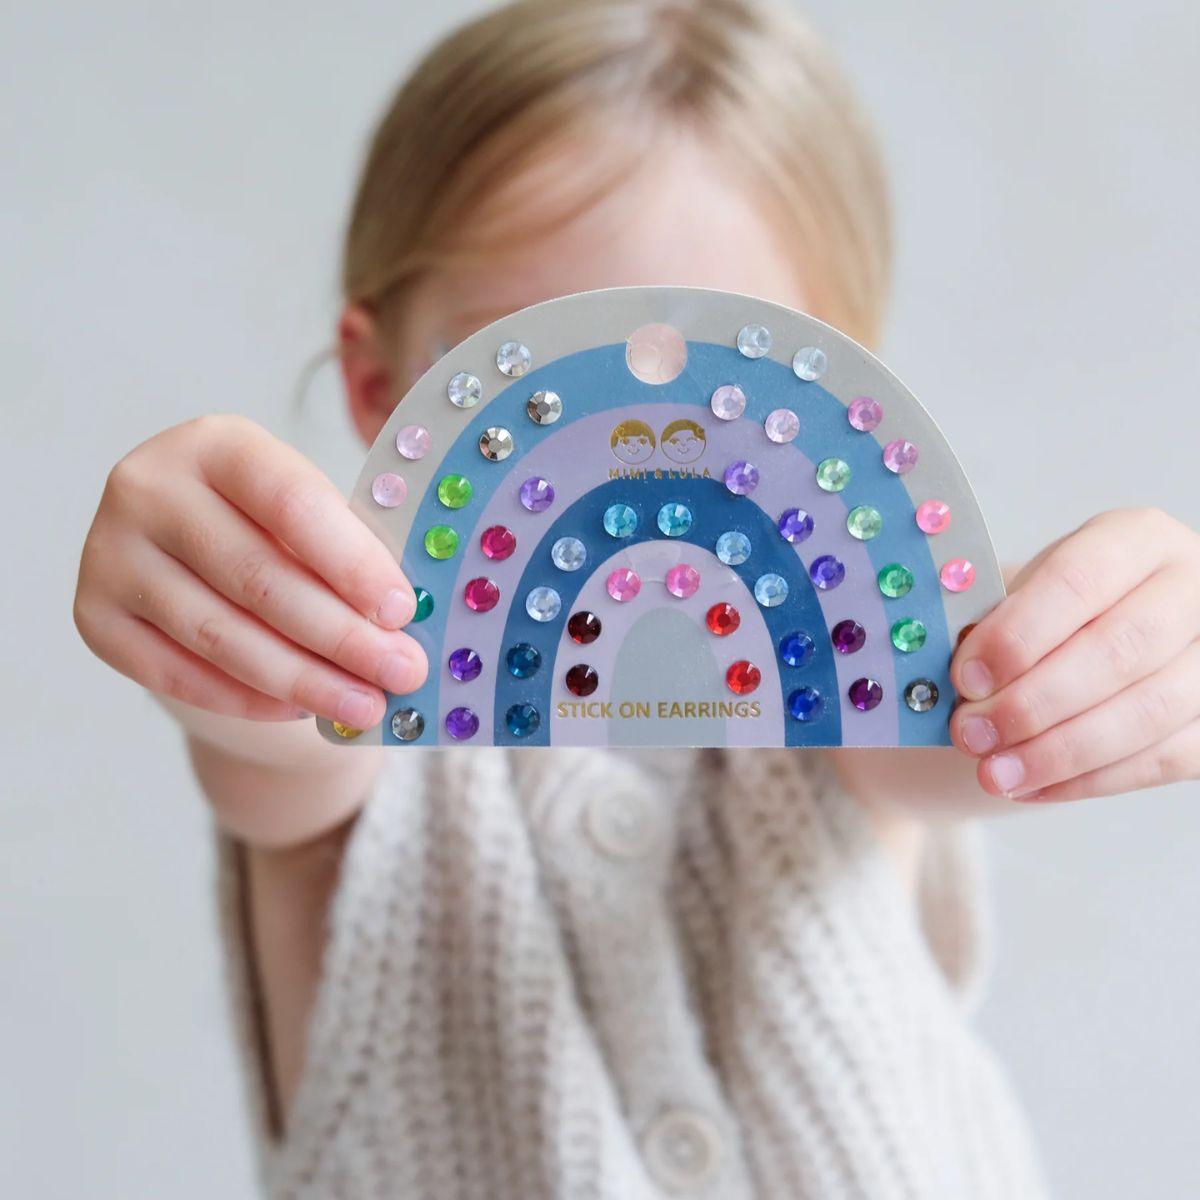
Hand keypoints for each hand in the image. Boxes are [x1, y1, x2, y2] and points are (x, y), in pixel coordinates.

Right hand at [75, 415, 426, 730]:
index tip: (402, 612)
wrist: (188, 546)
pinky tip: (302, 709)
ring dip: (304, 680)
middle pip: (258, 578)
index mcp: (217, 444)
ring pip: (220, 635)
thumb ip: (352, 553)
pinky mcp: (94, 616)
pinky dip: (248, 699)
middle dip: (343, 637)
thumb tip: (401, 629)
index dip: (351, 563)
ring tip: (366, 705)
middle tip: (402, 674)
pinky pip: (179, 674)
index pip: (291, 504)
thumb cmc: (274, 525)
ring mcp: (110, 552)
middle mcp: (148, 488)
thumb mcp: (313, 512)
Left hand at [950, 507, 1199, 802]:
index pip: (1077, 580)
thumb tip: (961, 683)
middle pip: (1118, 650)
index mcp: (1135, 539)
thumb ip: (996, 627)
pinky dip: (1088, 780)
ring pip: (1147, 712)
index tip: (966, 678)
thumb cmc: (1053, 613)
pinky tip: (1030, 785)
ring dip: (1058, 752)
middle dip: (1033, 702)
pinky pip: (1164, 759)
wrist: (1096, 637)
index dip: (1018, 634)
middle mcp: (1193, 586)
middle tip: (971, 734)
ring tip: (993, 773)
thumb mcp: (1022, 597)